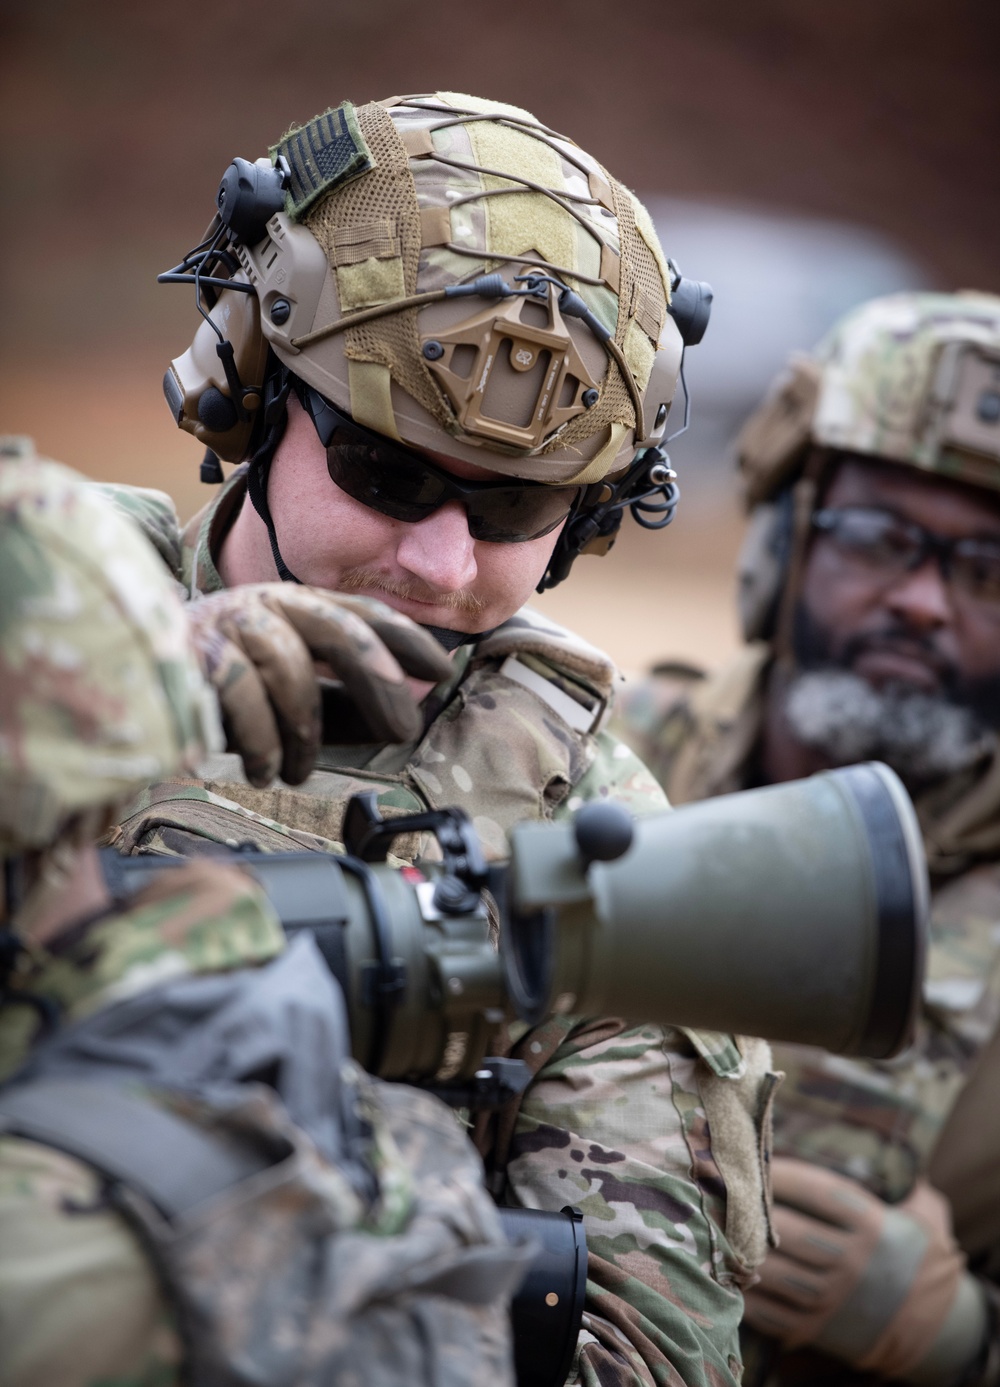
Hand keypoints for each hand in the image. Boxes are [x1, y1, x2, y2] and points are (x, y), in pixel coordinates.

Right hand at [187, 585, 450, 786]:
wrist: (140, 686)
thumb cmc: (228, 694)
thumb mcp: (297, 701)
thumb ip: (348, 708)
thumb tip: (408, 721)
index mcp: (297, 606)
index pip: (363, 614)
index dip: (407, 639)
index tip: (445, 668)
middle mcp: (268, 605)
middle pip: (339, 631)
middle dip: (380, 681)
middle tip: (403, 728)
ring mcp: (231, 625)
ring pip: (292, 673)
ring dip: (304, 735)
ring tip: (296, 771)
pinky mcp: (197, 656)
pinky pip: (245, 699)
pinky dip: (262, 745)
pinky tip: (264, 771)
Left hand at [743, 1158, 986, 1382]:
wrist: (934, 1328)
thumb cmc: (918, 1256)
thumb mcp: (924, 1215)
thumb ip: (907, 1182)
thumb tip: (887, 1140)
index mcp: (874, 1227)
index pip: (820, 1192)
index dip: (786, 1174)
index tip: (760, 1158)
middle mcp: (852, 1262)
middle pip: (790, 1231)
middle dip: (753, 1211)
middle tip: (725, 1190)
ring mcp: (833, 1299)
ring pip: (777, 1272)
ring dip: (742, 1251)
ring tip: (717, 1228)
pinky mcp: (817, 1328)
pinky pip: (773, 1311)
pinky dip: (746, 1293)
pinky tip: (726, 1271)